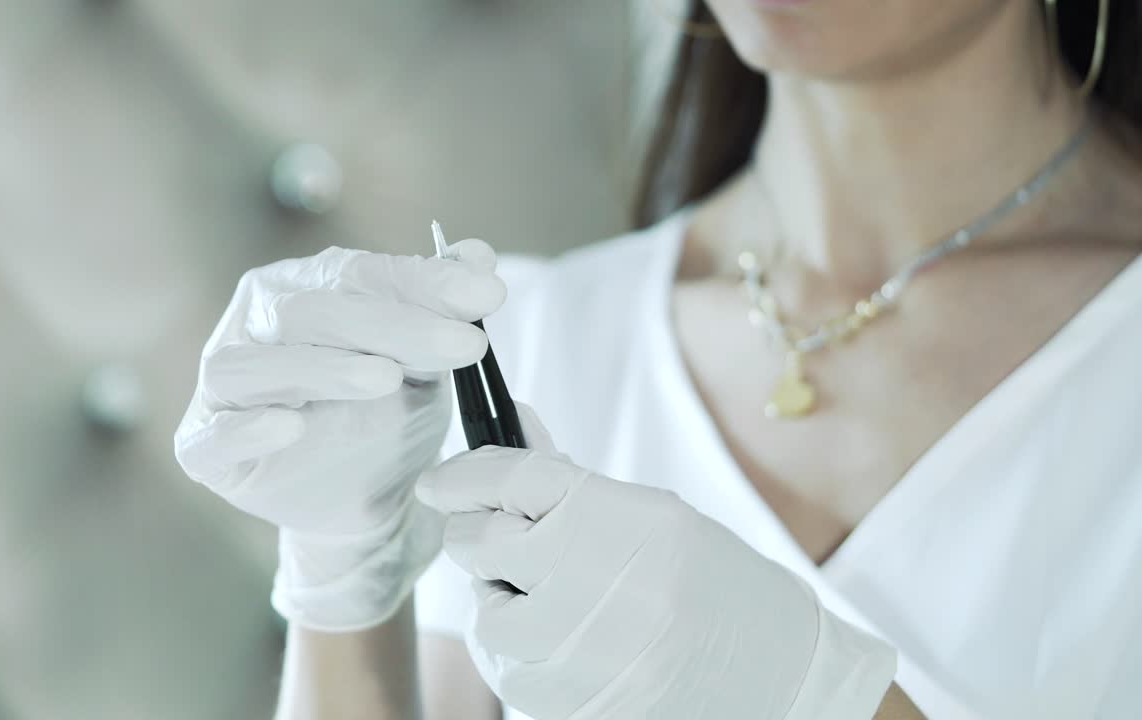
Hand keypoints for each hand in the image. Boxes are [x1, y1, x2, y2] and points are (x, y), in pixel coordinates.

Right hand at [175, 241, 504, 630]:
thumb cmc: (388, 412)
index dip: (424, 283)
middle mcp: (255, 321)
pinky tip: (289, 427)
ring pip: (257, 364)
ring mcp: (223, 383)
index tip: (488, 296)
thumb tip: (480, 256)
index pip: (360, 274)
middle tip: (461, 342)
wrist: (365, 497)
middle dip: (392, 325)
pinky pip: (214, 434)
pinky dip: (247, 429)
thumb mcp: (428, 360)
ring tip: (384, 378)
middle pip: (313, 310)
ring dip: (322, 368)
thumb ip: (445, 309)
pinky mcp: (204, 445)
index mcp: (304, 285)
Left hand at [416, 406, 896, 718]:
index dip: (464, 475)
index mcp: (622, 520)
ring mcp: (581, 653)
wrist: (776, 672)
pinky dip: (520, 655)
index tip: (438, 483)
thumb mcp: (651, 513)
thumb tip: (513, 421)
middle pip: (481, 543)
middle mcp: (596, 583)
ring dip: (501, 603)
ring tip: (554, 603)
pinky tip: (565, 645)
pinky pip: (508, 674)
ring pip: (486, 616)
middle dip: (482, 537)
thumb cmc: (714, 583)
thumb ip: (568, 477)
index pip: (513, 478)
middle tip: (512, 545)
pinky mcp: (572, 706)